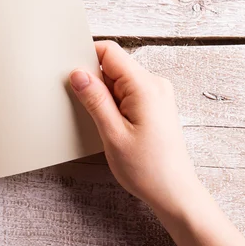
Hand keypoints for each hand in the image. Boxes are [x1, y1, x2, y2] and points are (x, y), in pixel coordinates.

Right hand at [69, 41, 199, 211]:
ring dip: (102, 95)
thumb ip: (95, 100)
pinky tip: (109, 124)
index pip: (110, 52)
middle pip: (113, 65)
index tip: (70, 73)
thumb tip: (78, 74)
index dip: (86, 57)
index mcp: (145, 87)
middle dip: (93, 81)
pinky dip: (112, 104)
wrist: (174, 193)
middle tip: (84, 107)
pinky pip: (126, 93)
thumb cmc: (147, 169)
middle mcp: (154, 85)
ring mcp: (156, 95)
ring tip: (100, 122)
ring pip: (118, 80)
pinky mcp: (154, 106)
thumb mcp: (112, 134)